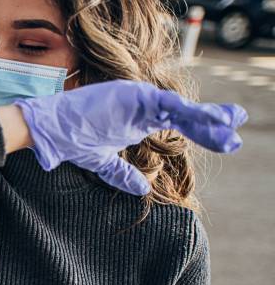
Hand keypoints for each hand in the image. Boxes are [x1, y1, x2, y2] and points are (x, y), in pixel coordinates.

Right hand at [16, 80, 246, 194]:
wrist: (47, 130)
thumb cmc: (68, 141)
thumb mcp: (101, 162)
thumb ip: (122, 174)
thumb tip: (142, 189)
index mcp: (137, 118)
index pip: (177, 122)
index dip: (203, 129)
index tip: (227, 138)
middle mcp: (141, 104)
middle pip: (185, 114)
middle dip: (212, 123)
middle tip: (237, 131)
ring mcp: (137, 98)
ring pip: (182, 109)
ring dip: (208, 119)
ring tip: (231, 126)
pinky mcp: (132, 95)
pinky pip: (169, 105)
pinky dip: (192, 112)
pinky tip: (212, 120)